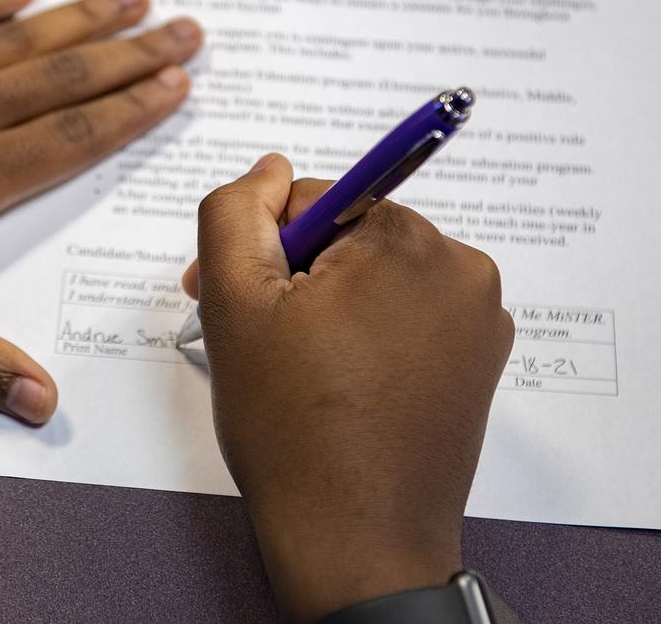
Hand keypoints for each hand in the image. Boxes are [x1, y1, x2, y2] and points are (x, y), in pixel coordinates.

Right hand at [187, 154, 513, 622]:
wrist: (355, 542)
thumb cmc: (292, 428)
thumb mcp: (232, 302)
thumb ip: (233, 213)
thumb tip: (269, 169)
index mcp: (405, 240)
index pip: (309, 202)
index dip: (260, 250)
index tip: (230, 301)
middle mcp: (460, 268)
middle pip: (347, 239)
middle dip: (296, 277)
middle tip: (260, 340)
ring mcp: (480, 319)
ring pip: (376, 278)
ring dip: (331, 307)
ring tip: (299, 368)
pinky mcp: (481, 362)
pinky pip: (409, 318)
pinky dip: (370, 337)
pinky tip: (341, 384)